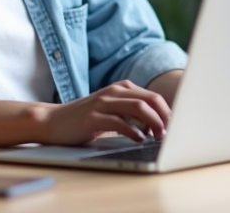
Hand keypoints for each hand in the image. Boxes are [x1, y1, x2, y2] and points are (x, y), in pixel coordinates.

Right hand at [37, 80, 171, 144]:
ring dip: (153, 123)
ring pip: (138, 108)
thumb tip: (161, 126)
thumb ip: (132, 114)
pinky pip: (119, 122)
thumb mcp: (111, 111)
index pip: (153, 97)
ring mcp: (102, 103)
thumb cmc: (86, 120)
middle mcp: (113, 92)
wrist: (53, 121)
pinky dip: (133, 131)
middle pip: (149, 100)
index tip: (176, 128)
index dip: (167, 113)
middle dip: (165, 117)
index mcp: (120, 88)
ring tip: (158, 137)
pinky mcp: (93, 117)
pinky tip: (138, 139)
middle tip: (169, 134)